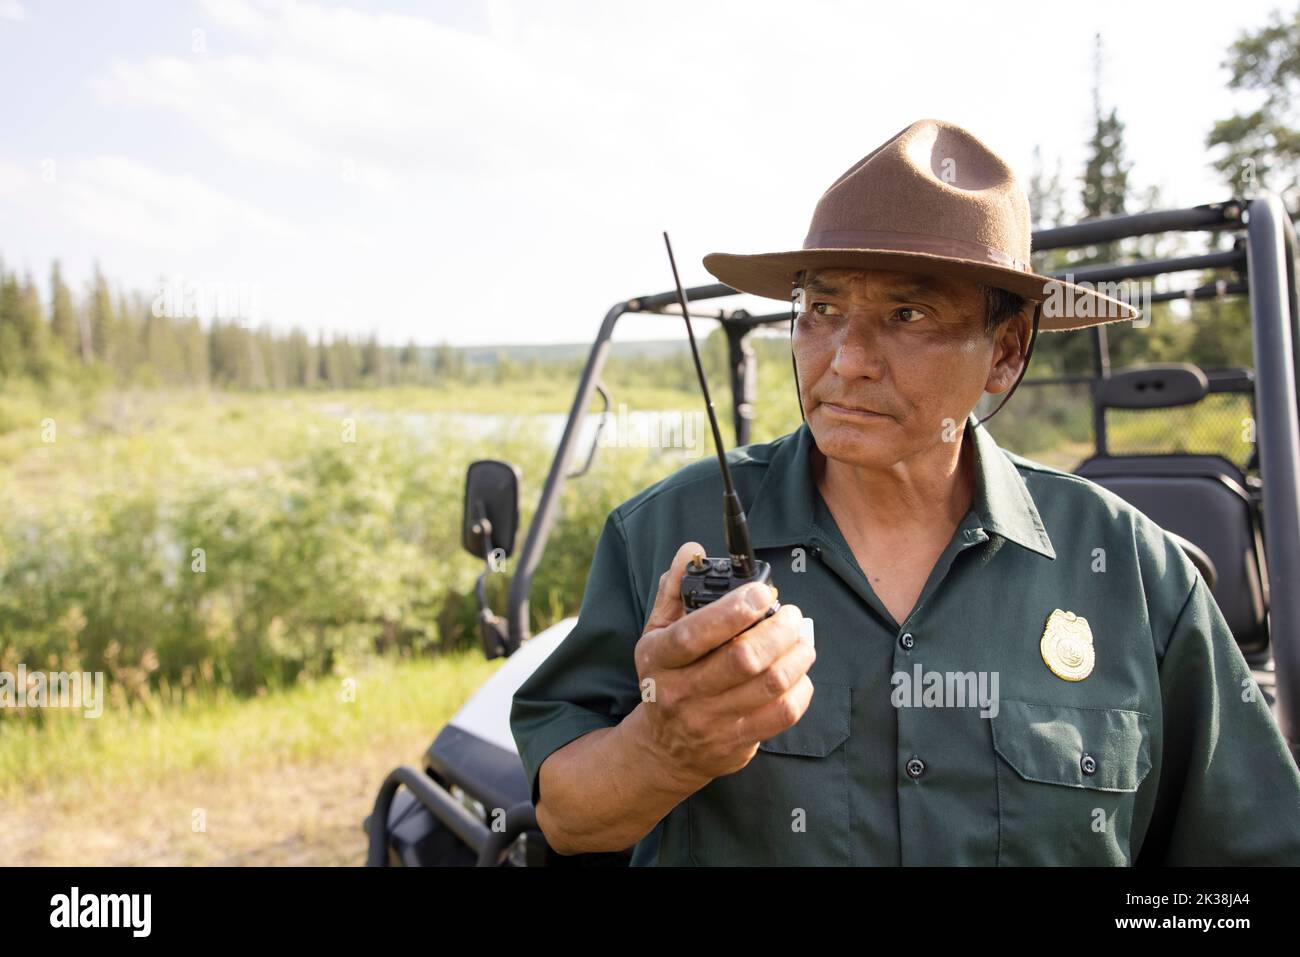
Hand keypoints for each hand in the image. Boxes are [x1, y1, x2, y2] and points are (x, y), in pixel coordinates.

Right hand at [632, 541, 814, 789]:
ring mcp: (710, 721)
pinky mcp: (737, 743)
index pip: (697, 632)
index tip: (762, 592)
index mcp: (660, 658)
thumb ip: (674, 588)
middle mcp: (682, 692)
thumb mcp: (656, 633)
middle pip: (745, 659)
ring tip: (802, 637)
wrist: (664, 749)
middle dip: (779, 629)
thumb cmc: (666, 679)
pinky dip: (801, 687)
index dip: (735, 609)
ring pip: (770, 684)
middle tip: (792, 614)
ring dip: (798, 654)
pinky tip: (799, 672)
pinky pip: (782, 714)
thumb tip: (692, 549)